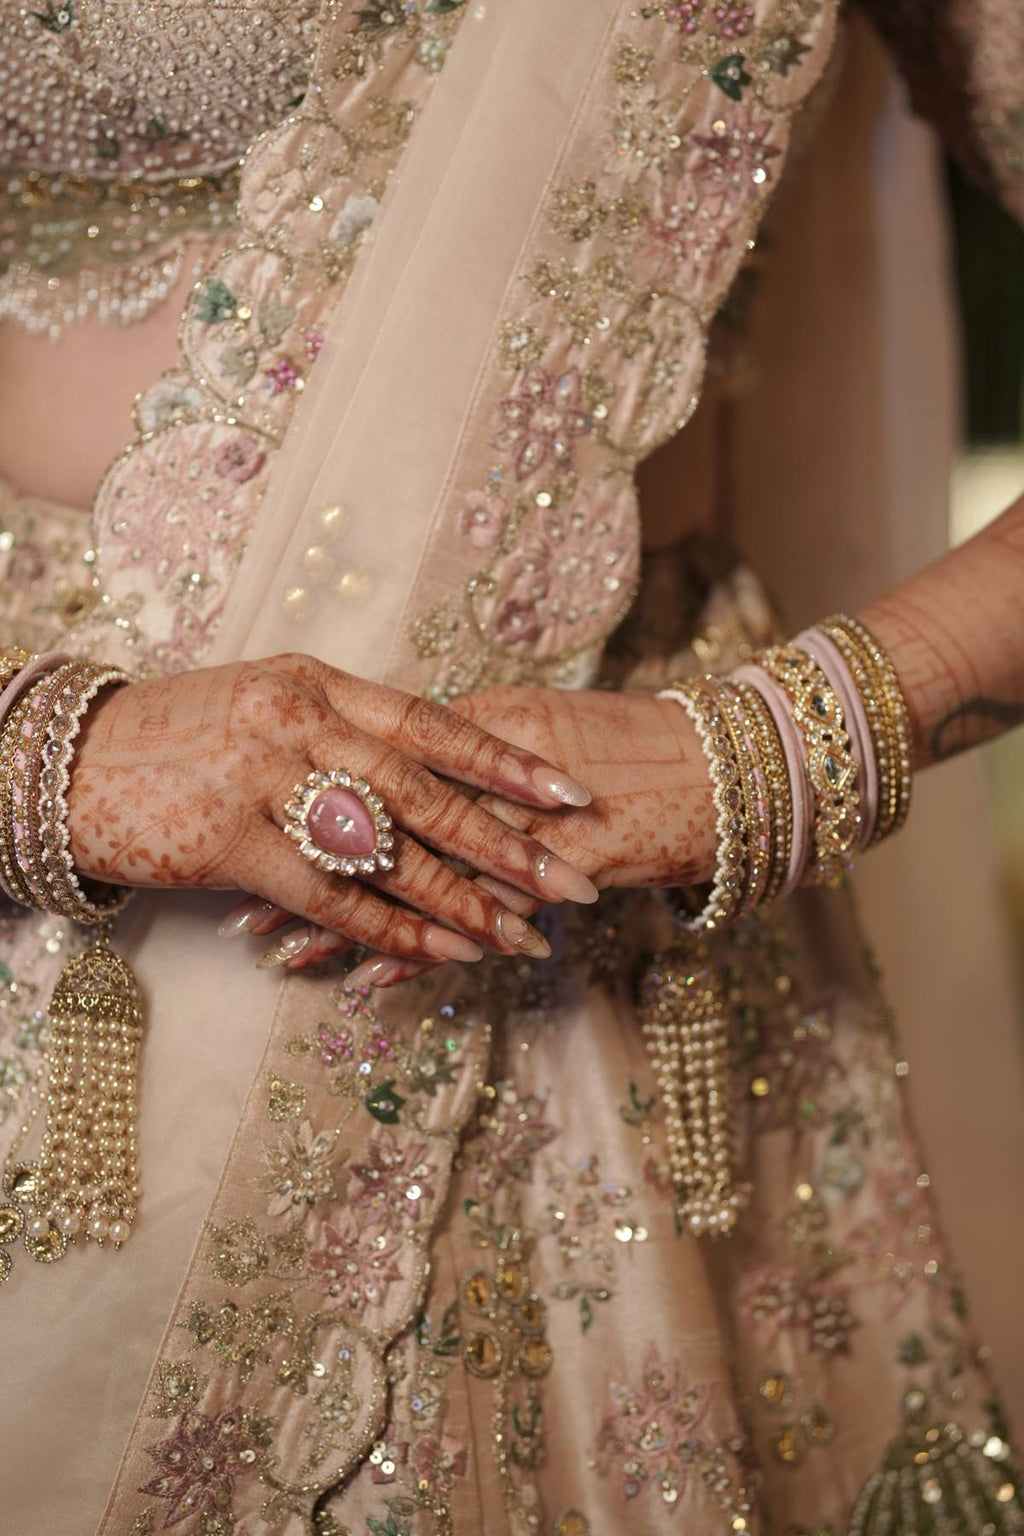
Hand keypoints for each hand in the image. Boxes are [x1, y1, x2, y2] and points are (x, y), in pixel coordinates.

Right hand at [67, 655, 600, 966]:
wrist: (61, 760)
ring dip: (463, 899)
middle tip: (576, 879)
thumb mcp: (261, 707)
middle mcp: (301, 720)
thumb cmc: (171, 739)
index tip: (571, 791)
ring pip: (388, 847)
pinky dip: (390, 930)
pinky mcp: (230, 839)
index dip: (506, 759)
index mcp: (317, 683)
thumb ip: (336, 729)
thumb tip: (414, 766)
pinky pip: (330, 895)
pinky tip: (441, 955)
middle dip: (509, 841)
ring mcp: (265, 777)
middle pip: (427, 788)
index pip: (432, 722)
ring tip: (526, 935)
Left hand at [237, 686, 714, 979]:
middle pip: (379, 813)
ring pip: (415, 869)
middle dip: (299, 856)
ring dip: (339, 912)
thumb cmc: (645, 753)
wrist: (740, 771)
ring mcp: (531, 816)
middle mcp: (497, 764)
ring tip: (275, 949)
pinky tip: (363, 978)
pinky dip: (416, 947)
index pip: (381, 758)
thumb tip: (416, 776)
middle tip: (233, 894)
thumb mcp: (551, 738)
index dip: (312, 793)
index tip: (251, 819)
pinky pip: (476, 915)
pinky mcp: (566, 866)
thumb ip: (482, 755)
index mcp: (489, 720)